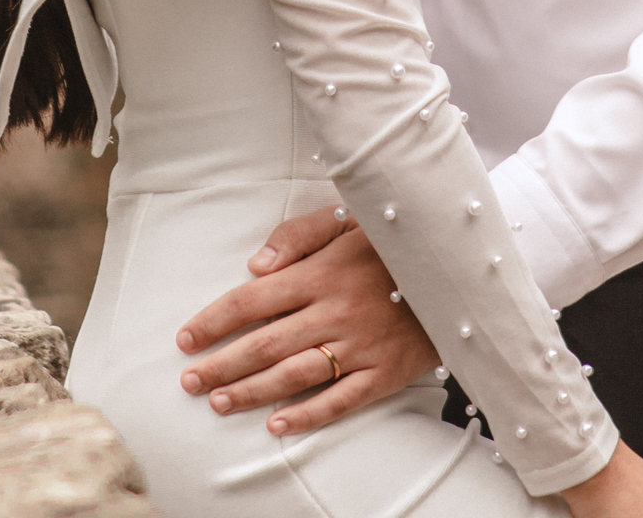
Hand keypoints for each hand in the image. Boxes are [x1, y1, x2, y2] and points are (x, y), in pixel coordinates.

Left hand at [177, 205, 438, 434]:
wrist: (457, 267)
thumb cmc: (392, 239)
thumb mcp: (347, 217)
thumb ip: (298, 235)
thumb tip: (254, 266)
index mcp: (320, 273)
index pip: (252, 300)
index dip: (214, 321)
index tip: (185, 338)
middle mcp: (334, 312)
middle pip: (264, 344)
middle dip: (221, 364)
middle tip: (188, 381)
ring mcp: (359, 346)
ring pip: (294, 375)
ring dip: (252, 392)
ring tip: (218, 402)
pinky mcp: (384, 373)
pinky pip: (340, 401)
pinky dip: (307, 416)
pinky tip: (277, 425)